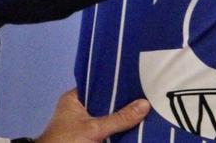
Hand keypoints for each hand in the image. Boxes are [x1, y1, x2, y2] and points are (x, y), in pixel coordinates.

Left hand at [34, 88, 149, 141]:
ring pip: (108, 118)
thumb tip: (146, 103)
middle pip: (105, 103)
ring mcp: (84, 126)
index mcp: (74, 99)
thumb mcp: (94, 129)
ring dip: (122, 118)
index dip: (116, 83)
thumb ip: (119, 118)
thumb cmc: (68, 141)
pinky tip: (137, 125)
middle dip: (123, 103)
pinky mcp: (89, 139)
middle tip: (146, 94)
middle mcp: (79, 109)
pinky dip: (118, 131)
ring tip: (147, 106)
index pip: (98, 85)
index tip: (137, 79)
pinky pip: (108, 131)